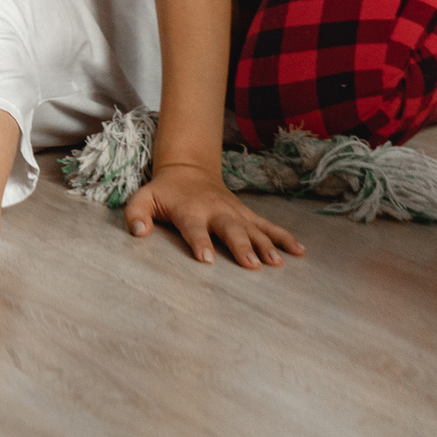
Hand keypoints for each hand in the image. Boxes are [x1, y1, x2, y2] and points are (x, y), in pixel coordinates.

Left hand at [123, 161, 304, 267]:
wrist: (188, 171)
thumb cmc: (164, 192)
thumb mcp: (143, 198)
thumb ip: (136, 214)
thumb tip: (137, 231)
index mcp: (189, 210)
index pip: (194, 228)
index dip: (199, 242)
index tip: (206, 259)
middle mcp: (215, 211)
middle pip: (230, 230)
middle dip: (241, 247)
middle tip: (252, 265)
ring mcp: (235, 213)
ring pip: (254, 229)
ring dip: (267, 245)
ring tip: (278, 263)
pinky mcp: (247, 215)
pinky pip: (269, 226)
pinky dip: (285, 237)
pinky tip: (300, 251)